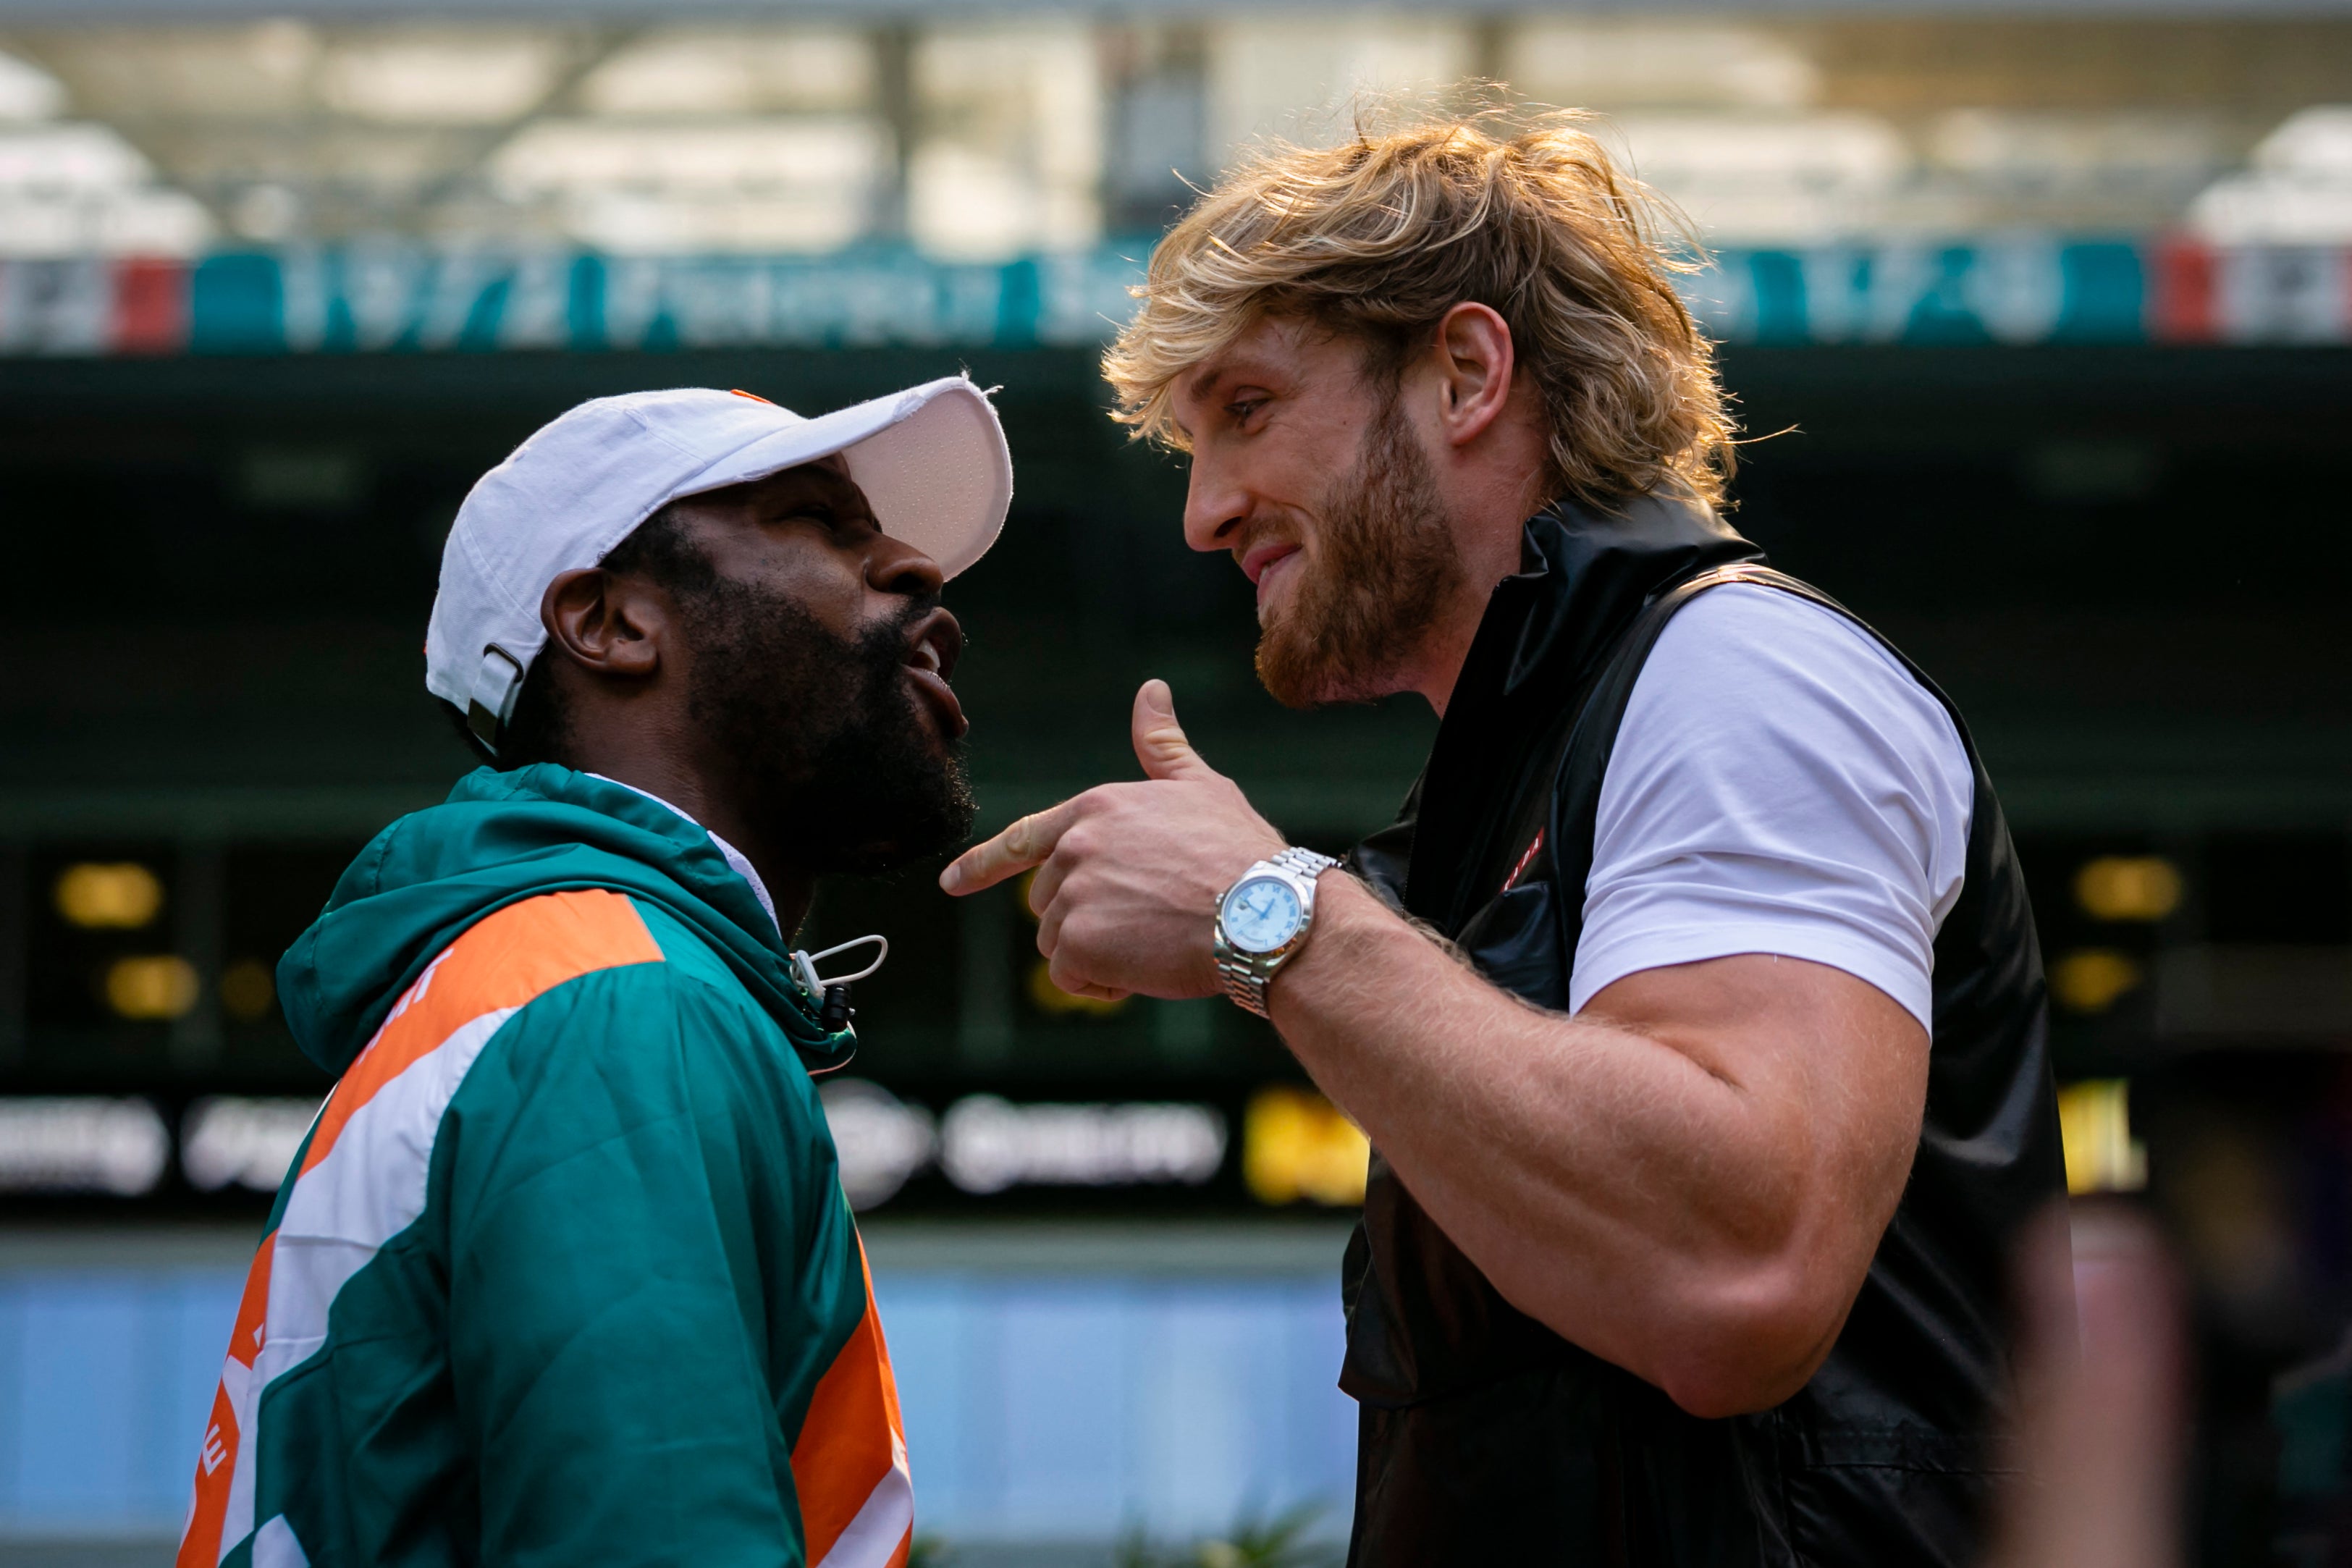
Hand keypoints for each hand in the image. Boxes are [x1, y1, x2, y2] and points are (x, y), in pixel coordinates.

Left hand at [939, 680, 1286, 1000]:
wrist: (1265, 913)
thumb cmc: (1241, 853)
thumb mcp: (1201, 788)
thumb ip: (1162, 747)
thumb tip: (1151, 690)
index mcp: (1096, 808)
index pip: (1023, 839)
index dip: (981, 865)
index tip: (951, 883)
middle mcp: (1075, 846)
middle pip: (1049, 902)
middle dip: (1088, 921)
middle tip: (1151, 922)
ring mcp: (1073, 894)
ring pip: (1059, 943)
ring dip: (1099, 955)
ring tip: (1156, 944)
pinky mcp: (1079, 941)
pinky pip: (1071, 976)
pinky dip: (1102, 984)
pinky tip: (1146, 970)